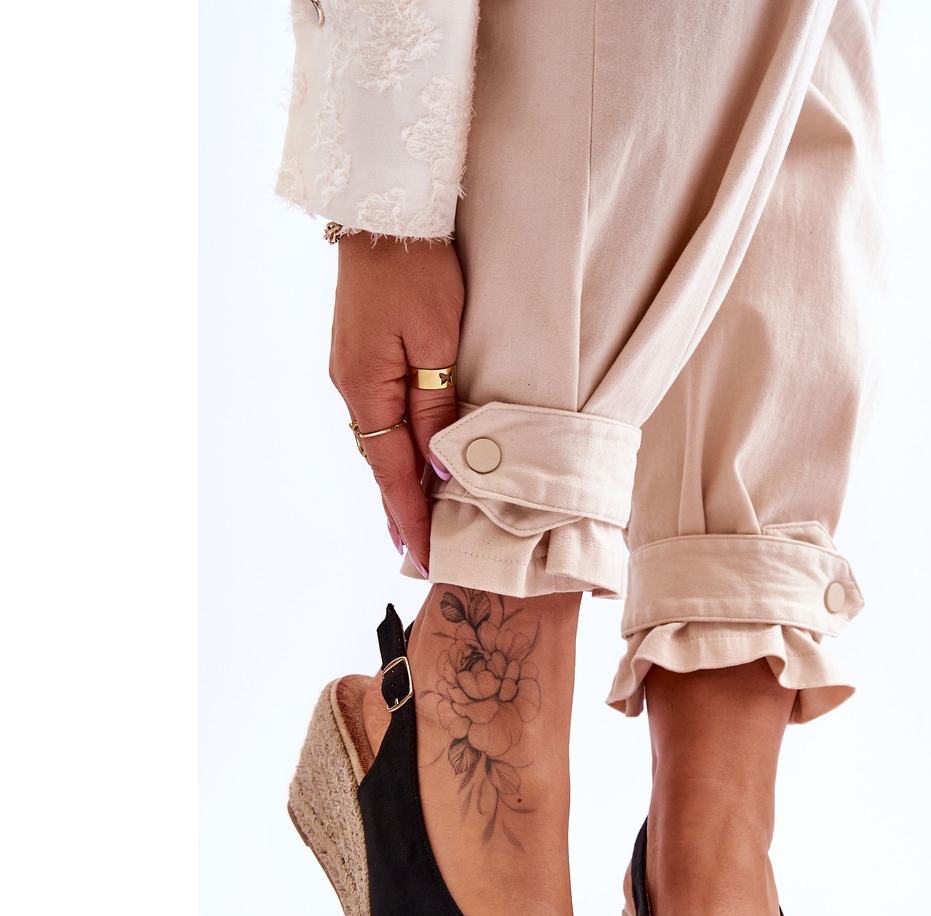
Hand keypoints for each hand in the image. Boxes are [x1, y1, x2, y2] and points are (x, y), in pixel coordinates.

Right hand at [329, 235, 463, 574]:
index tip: (423, 552)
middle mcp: (351, 385)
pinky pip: (380, 414)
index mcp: (366, 387)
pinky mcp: (359, 354)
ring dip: (397, 479)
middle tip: (416, 550)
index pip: (391, 470)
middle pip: (379, 461)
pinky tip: (407, 459)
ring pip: (379, 439)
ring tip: (414, 518)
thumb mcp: (437, 341)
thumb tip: (441, 465)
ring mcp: (351, 369)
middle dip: (399, 507)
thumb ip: (436, 406)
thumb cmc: (415, 270)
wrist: (383, 210)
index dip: (410, 514)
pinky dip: (395, 446)